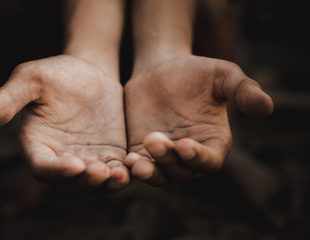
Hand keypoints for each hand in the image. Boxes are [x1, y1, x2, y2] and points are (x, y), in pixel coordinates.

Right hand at [0, 55, 128, 192]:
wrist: (90, 71)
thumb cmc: (57, 73)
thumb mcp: (31, 79)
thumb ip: (7, 100)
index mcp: (38, 145)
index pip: (42, 167)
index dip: (56, 170)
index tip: (74, 164)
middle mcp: (61, 158)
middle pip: (70, 183)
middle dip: (85, 182)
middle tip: (99, 172)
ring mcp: (87, 159)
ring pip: (95, 183)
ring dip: (106, 184)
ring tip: (120, 174)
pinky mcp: (109, 156)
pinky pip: (116, 172)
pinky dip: (124, 174)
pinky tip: (135, 166)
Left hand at [124, 55, 272, 184]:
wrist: (161, 69)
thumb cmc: (196, 72)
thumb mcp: (222, 75)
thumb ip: (243, 90)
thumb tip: (267, 108)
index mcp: (212, 142)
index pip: (209, 161)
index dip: (199, 157)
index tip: (185, 143)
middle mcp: (189, 155)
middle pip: (182, 172)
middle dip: (169, 160)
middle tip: (155, 139)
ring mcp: (164, 156)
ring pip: (159, 175)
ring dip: (149, 171)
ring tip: (137, 160)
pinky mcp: (142, 152)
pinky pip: (139, 167)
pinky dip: (133, 169)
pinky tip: (126, 160)